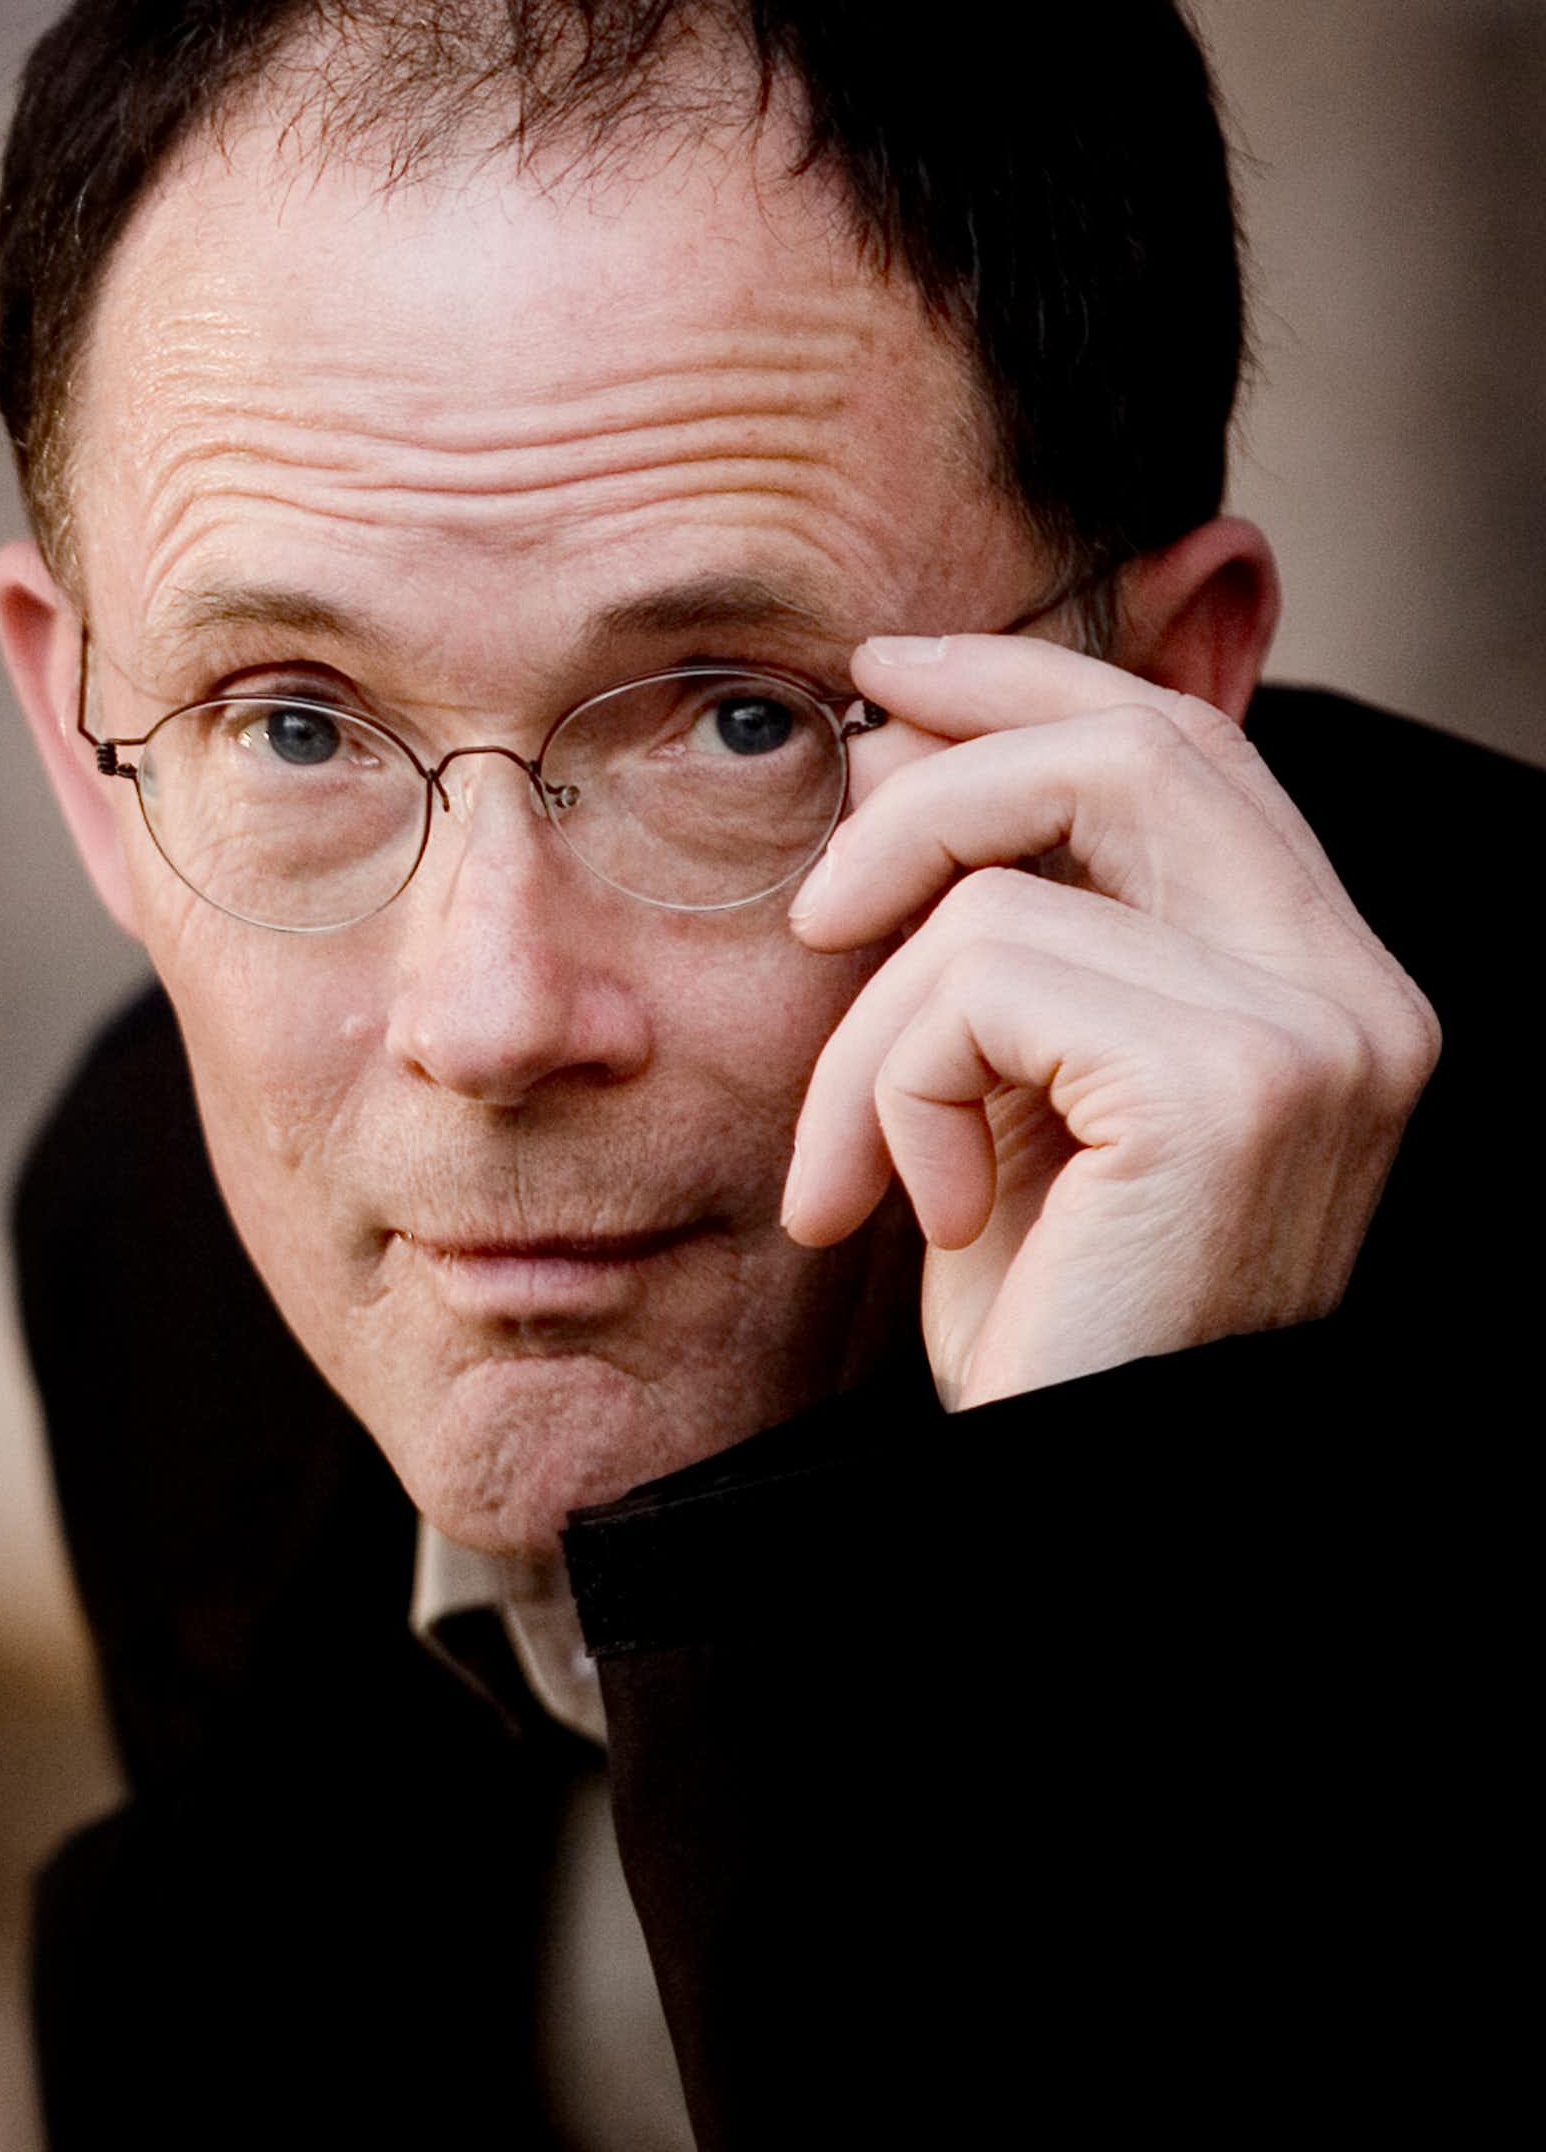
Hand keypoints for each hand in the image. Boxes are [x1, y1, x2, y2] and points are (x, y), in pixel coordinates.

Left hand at [779, 636, 1440, 1410]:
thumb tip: (887, 744)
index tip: (883, 677)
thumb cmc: (1042, 1313)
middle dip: (931, 790)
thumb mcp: (1008, 1086)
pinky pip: (974, 984)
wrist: (1064, 1492)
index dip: (1025, 682)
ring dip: (868, 1033)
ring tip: (857, 1168)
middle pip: (1127, 747)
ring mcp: (1312, 1034)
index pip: (1185, 745)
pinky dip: (893, 1094)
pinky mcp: (1226, 1084)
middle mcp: (1355, 990)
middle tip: (814, 908)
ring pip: (1000, 892)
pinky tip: (928, 1216)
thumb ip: (991, 920)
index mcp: (1319, 976)